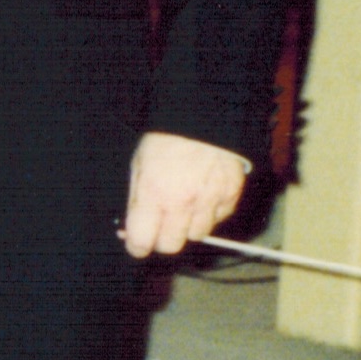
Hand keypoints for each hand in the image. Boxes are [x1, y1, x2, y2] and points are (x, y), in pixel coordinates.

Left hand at [121, 132, 251, 259]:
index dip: (137, 245)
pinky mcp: (230, 195)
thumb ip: (136, 202)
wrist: (204, 113)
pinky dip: (211, 213)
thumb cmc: (167, 137)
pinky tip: (204, 194)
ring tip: (186, 204)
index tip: (138, 242)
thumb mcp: (139, 165)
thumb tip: (130, 231)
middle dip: (163, 239)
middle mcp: (182, 202)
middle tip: (162, 225)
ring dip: (189, 226)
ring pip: (197, 235)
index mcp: (153, 193)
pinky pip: (219, 219)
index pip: (142, 242)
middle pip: (171, 246)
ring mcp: (209, 200)